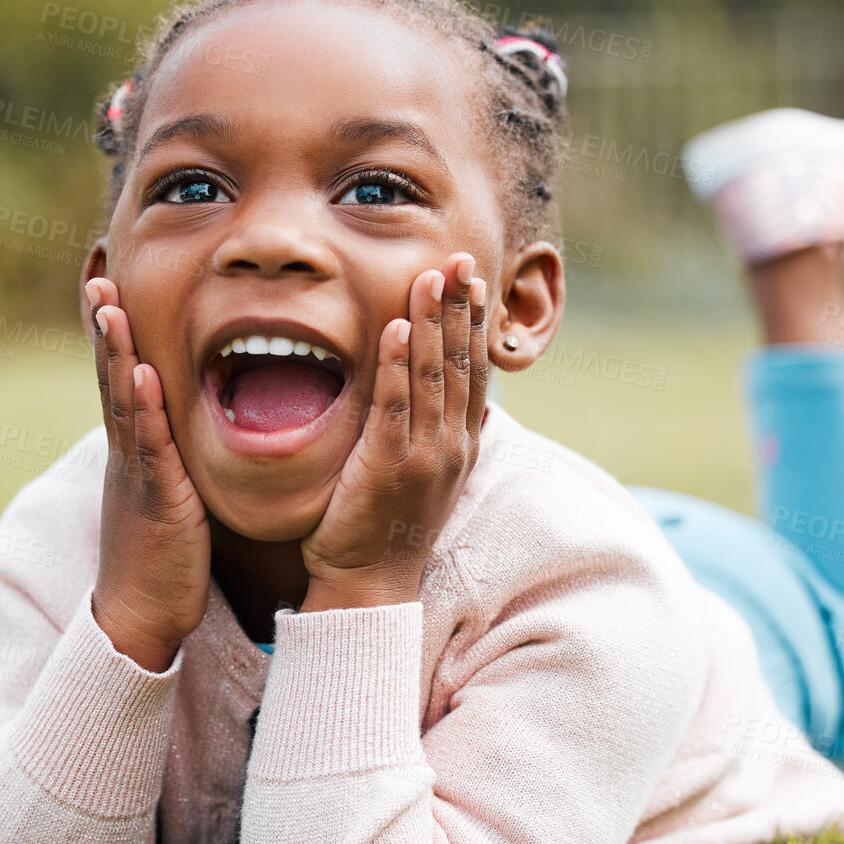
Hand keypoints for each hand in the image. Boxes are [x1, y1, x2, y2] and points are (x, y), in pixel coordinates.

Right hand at [87, 276, 211, 669]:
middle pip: (112, 377)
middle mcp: (127, 453)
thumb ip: (170, 459)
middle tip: (96, 273)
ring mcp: (136, 474)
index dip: (113, 333)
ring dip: (115, 351)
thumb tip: (179, 428)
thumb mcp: (167, 496)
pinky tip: (145, 374)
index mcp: (132, 450)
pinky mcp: (155, 499)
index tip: (107, 284)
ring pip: (123, 401)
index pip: (121, 379)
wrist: (139, 618)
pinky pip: (149, 446)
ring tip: (108, 304)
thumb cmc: (161, 559)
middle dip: (103, 324)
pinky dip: (145, 407)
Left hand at [301, 253, 487, 610]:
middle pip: (462, 365)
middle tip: (461, 259)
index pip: (474, 372)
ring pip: (435, 378)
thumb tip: (445, 398)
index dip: (474, 323)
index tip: (473, 279)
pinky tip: (400, 328)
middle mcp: (451, 447)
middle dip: (462, 309)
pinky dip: (400, 366)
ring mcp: (424, 458)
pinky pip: (397, 408)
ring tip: (432, 277)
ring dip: (435, 323)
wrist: (368, 583)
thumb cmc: (385, 527)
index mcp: (459, 445)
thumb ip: (432, 432)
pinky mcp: (389, 468)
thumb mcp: (420, 473)